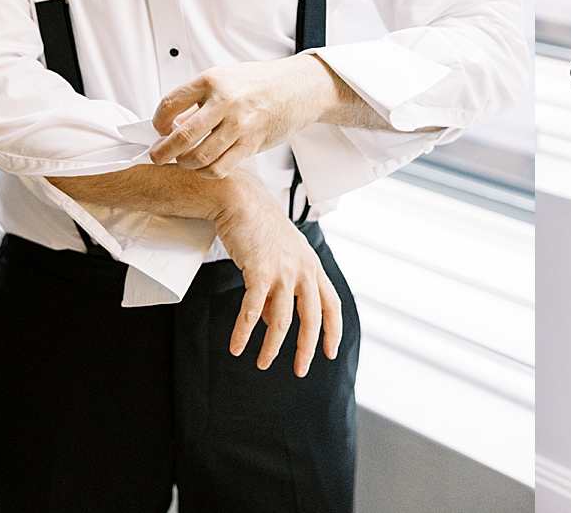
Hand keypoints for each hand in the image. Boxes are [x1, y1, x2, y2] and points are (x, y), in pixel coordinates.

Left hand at [149, 54, 336, 176]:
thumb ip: (199, 99)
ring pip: (199, 157)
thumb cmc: (262, 82)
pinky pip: (221, 167)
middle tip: (157, 156)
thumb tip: (172, 122)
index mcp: (212, 81)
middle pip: (181, 137)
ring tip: (184, 161)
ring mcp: (240, 125)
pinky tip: (205, 167)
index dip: (158, 122)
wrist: (298, 88)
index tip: (159, 130)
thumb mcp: (225, 78)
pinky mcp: (252, 143)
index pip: (170, 105)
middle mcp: (225, 102)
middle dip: (162, 152)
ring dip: (185, 164)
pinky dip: (207, 172)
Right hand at [211, 171, 342, 374]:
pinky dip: (244, 332)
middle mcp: (303, 270)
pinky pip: (251, 310)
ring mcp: (282, 271)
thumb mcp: (280, 257)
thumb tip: (268, 322)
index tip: (330, 352)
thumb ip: (281, 288)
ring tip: (262, 363)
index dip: (333, 330)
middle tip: (300, 370)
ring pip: (281, 321)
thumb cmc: (259, 227)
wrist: (241, 200)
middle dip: (306, 349)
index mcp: (312, 266)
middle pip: (311, 319)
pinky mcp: (258, 271)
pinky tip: (237, 346)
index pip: (332, 304)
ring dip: (272, 347)